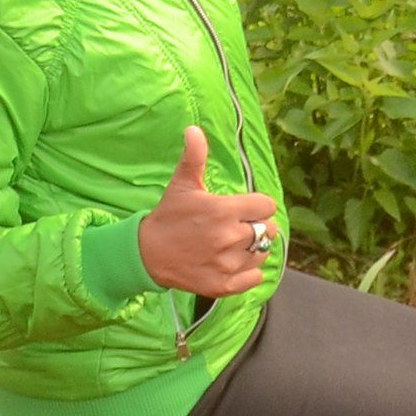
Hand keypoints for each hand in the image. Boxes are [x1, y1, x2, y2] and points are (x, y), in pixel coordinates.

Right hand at [136, 125, 280, 298]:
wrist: (147, 254)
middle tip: (237, 226)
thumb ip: (194, 157)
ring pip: (263, 253)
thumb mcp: (182, 185)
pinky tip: (232, 262)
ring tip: (233, 244)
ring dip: (253, 249)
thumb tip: (194, 129)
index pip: (267, 206)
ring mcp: (227, 264)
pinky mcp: (223, 285)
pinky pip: (255, 278)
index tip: (244, 208)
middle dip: (256, 225)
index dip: (257, 205)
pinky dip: (249, 272)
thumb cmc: (169, 216)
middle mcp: (229, 238)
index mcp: (223, 211)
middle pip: (268, 230)